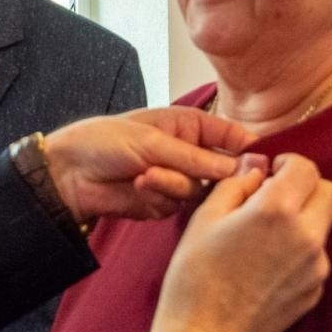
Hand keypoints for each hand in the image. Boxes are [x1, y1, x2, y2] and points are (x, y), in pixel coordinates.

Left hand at [44, 107, 257, 222]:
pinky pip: (178, 206)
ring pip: (201, 191)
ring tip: (146, 174)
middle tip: (195, 173)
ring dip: (174, 184)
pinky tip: (137, 185)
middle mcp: (191, 153)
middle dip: (210, 174)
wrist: (69, 174)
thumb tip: (243, 167)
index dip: (251, 151)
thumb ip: (199, 158)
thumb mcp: (154, 142)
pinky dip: (160, 196)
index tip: (262, 165)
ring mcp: (178, 180)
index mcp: (191, 125)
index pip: (234, 137)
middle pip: (224, 171)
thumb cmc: (106, 141)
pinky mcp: (164, 204)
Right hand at [147, 153, 331, 331]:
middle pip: (330, 193)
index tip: (273, 171)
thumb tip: (257, 168)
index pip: (306, 168)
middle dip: (307, 188)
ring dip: (303, 220)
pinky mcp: (315, 291)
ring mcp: (315, 267)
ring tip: (265, 236)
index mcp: (277, 210)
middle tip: (277, 196)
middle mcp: (306, 235)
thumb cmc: (196, 276)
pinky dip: (299, 251)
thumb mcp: (206, 217)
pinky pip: (315, 257)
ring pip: (323, 226)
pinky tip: (267, 264)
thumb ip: (237, 183)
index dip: (289, 163)